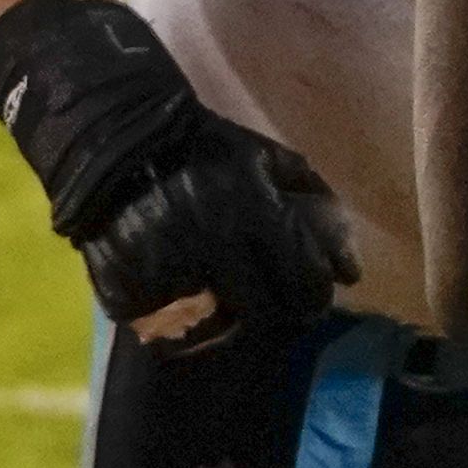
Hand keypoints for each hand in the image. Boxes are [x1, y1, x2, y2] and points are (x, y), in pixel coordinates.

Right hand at [0, 0, 356, 355]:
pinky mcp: (123, 291)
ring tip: (228, 298)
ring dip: (228, 320)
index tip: (313, 293)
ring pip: (215, 329)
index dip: (316, 296)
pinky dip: (175, 321)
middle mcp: (210, 247)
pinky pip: (161, 327)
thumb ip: (316, 207)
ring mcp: (163, 273)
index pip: (305, 285)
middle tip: (273, 298)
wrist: (115, 139)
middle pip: (265, 312)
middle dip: (277, 309)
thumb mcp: (270, 160)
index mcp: (253, 213)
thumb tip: (351, 270)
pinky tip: (182, 298)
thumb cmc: (206, 149)